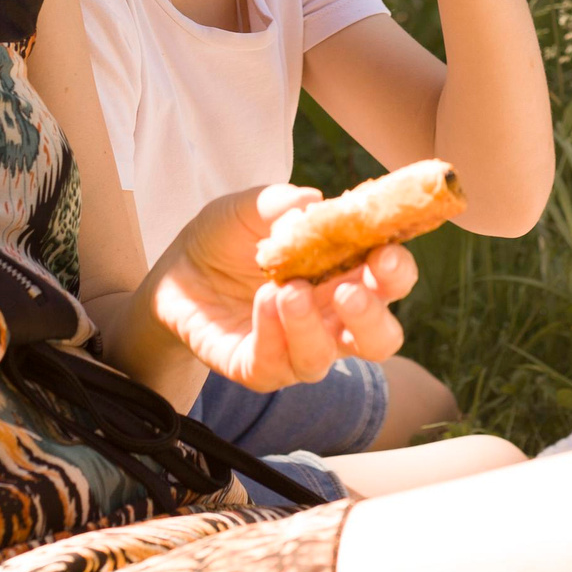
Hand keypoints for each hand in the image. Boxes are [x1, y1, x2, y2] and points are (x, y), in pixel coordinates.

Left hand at [149, 185, 414, 392]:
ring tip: (288, 290)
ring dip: (311, 326)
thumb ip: (278, 203)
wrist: (174, 272)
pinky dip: (272, 334)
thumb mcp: (246, 208)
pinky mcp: (257, 368)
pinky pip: (274, 366)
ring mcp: (295, 349)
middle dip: (372, 317)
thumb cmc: (226, 238)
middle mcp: (331, 319)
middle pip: (379, 338)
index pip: (390, 281)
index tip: (385, 253)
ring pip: (325, 358)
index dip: (396, 271)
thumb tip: (310, 203)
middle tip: (349, 290)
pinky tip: (262, 301)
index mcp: (345, 274)